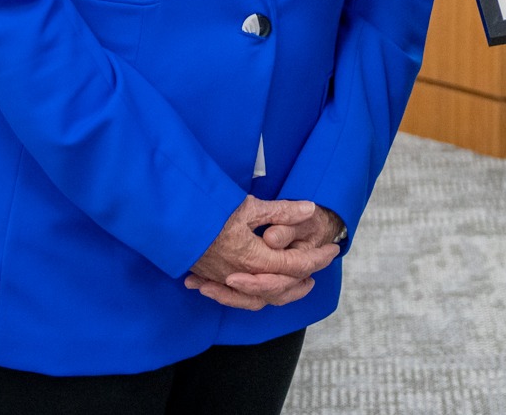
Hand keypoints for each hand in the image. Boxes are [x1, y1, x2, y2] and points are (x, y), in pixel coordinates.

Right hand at [184, 196, 341, 310]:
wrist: (173, 223)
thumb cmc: (211, 212)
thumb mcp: (249, 207)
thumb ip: (281, 211)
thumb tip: (310, 209)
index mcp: (254, 258)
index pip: (294, 265)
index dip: (317, 258)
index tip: (332, 250)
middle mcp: (241, 276)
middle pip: (279, 288)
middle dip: (302, 281)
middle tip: (318, 270)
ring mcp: (224, 281)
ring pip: (257, 298)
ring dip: (280, 293)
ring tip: (296, 284)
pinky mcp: (210, 280)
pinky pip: (235, 298)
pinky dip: (250, 297)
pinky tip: (256, 291)